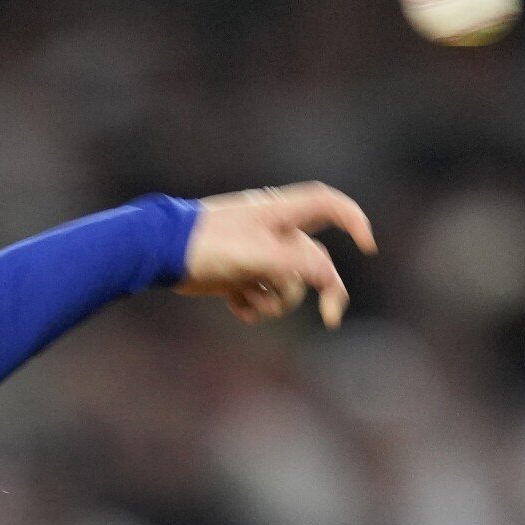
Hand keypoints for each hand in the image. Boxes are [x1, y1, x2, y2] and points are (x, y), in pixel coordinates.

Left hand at [176, 182, 376, 328]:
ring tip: (251, 302)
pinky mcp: (233, 273)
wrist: (157, 252)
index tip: (367, 246)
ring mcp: (252, 254)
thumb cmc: (207, 245)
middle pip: (313, 260)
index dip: (353, 220)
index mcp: (279, 214)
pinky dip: (253, 305)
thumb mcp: (257, 254)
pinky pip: (257, 294)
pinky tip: (238, 308)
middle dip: (319, 288)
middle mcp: (270, 231)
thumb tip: (328, 278)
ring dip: (276, 301)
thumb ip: (295, 265)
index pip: (327, 205)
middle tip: (330, 318)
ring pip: (284, 283)